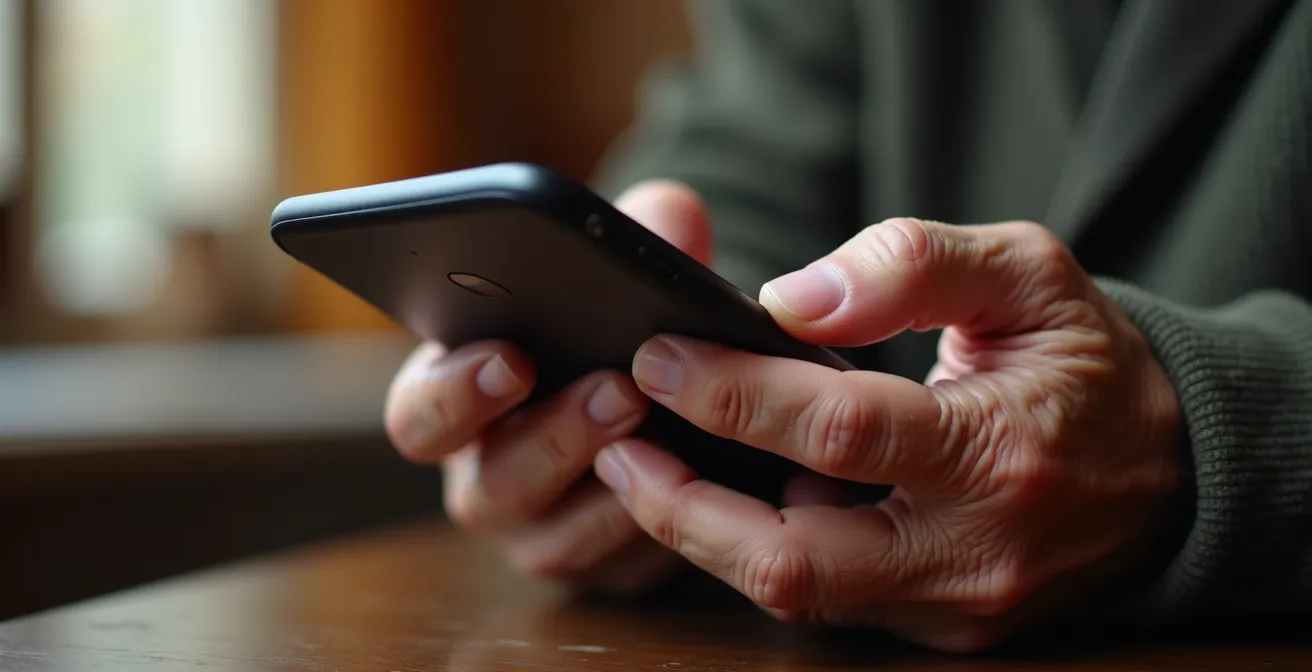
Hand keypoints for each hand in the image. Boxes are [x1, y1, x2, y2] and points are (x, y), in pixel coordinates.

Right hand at [385, 181, 711, 592]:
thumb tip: (673, 219)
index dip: (457, 395)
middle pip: (493, 485)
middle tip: (621, 389)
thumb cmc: (612, 322)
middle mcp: (486, 476)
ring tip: (672, 430)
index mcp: (459, 401)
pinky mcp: (606, 569)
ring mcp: (542, 533)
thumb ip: (637, 229)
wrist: (663, 385)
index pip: (420, 417)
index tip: (513, 358)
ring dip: (617, 490)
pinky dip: (667, 529)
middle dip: (559, 437)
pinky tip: (710, 480)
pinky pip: (628, 570)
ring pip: (560, 540)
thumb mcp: (617, 270)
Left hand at [594, 216, 1183, 650]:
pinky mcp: (939, 626)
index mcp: (998, 454)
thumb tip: (789, 297)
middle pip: (790, 561)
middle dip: (681, 508)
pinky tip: (718, 493)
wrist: (1170, 470)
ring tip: (642, 466)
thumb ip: (912, 265)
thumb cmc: (1088, 362)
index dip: (732, 393)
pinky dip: (759, 546)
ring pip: (796, 591)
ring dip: (704, 533)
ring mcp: (953, 606)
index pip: (835, 432)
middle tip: (615, 444)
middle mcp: (972, 552)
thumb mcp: (1027, 275)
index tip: (658, 354)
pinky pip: (826, 596)